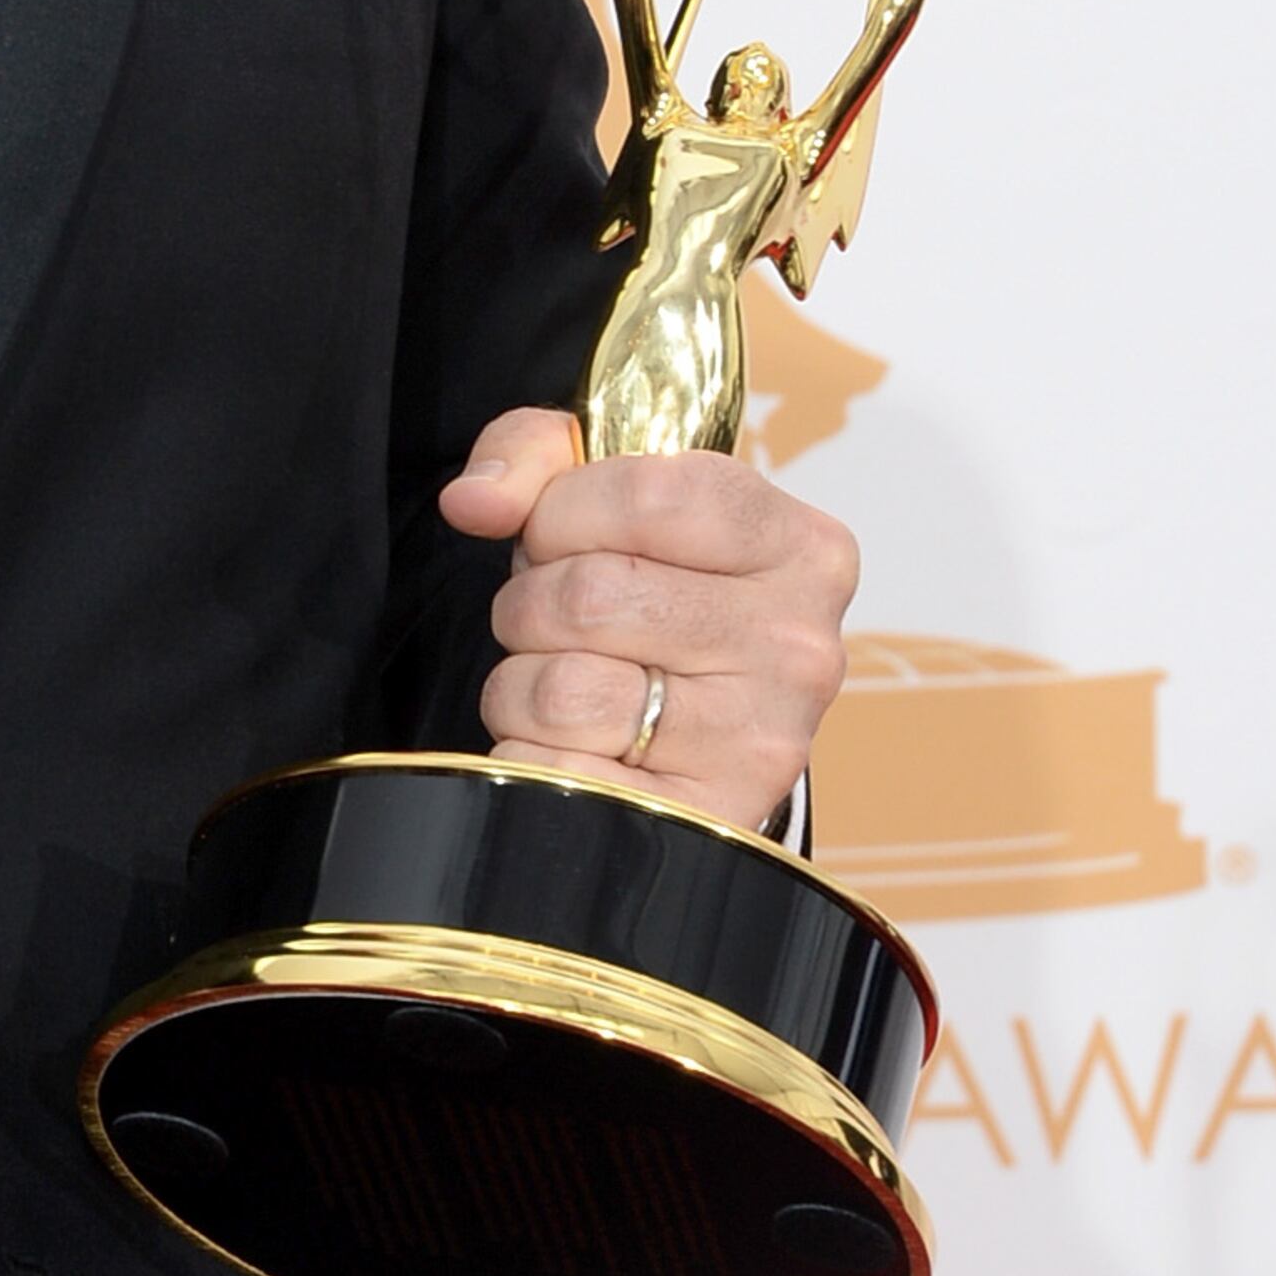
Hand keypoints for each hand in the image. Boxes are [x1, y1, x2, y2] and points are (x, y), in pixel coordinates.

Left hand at [439, 408, 853, 834]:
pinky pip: (554, 775)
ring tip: (565, 680)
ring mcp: (758, 741)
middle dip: (532, 601)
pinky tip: (572, 745)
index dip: (563, 511)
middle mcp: (798, 645)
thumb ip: (538, 456)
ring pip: (563, 691)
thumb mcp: (612, 498)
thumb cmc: (656, 597)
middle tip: (558, 619)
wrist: (701, 736)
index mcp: (800, 546)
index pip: (647, 494)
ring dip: (522, 684)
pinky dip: (528, 757)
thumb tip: (474, 499)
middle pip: (592, 595)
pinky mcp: (702, 818)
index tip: (560, 533)